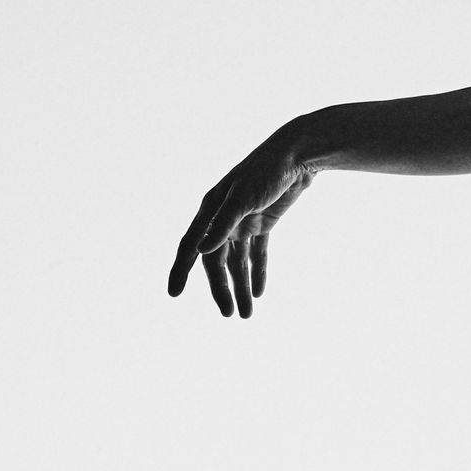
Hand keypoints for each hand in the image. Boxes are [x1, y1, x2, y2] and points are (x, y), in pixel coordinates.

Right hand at [168, 127, 315, 317]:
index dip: (182, 271)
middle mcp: (222, 218)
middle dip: (222, 289)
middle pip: (218, 262)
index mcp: (211, 211)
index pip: (191, 246)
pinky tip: (259, 292)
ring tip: (247, 314)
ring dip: (241, 286)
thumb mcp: (243, 199)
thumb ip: (223, 225)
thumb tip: (203, 251)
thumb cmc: (266, 172)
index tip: (174, 294)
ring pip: (239, 262)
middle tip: (229, 315)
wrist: (296, 155)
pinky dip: (258, 272)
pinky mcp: (262, 223)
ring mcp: (243, 221)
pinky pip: (258, 253)